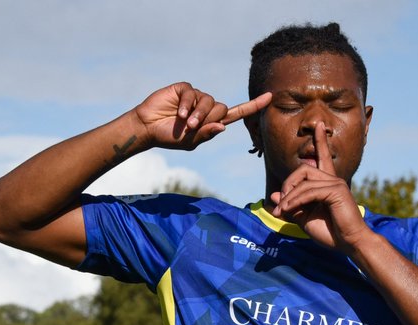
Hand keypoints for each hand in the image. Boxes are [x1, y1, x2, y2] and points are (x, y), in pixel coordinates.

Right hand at [135, 83, 270, 150]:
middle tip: (193, 127)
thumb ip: (206, 135)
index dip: (253, 106)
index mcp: (212, 122)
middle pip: (223, 109)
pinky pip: (193, 93)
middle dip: (209, 119)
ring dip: (199, 114)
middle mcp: (207, 108)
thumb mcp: (190, 142)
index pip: (237, 113)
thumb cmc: (169, 137)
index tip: (270, 97)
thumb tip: (223, 126)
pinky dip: (187, 105)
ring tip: (186, 123)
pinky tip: (179, 113)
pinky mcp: (184, 89)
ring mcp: (196, 97)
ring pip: (210, 101)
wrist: (148, 128)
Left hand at [270, 122, 370, 251]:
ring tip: (282, 212)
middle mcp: (334, 180)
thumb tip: (274, 197)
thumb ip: (291, 207)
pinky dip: (296, 201)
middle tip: (280, 204)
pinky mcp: (337, 191)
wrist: (350, 244)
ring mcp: (336, 183)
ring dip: (289, 197)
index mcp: (328, 184)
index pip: (323, 157)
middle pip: (303, 169)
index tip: (320, 125)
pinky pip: (309, 191)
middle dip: (288, 184)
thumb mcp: (304, 219)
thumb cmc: (330, 233)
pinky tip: (289, 210)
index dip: (321, 141)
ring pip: (304, 181)